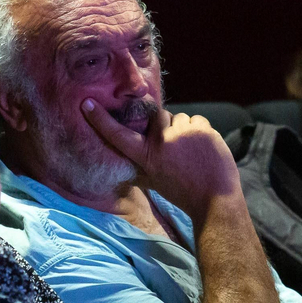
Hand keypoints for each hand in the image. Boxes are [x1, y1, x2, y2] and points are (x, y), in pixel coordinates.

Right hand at [82, 100, 241, 221]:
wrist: (214, 198)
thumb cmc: (182, 192)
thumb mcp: (153, 183)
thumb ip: (138, 170)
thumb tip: (122, 168)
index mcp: (145, 157)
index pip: (118, 135)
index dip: (101, 120)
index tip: (87, 104)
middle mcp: (160, 142)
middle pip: (157, 116)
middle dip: (164, 125)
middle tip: (174, 145)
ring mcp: (181, 133)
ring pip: (179, 117)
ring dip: (183, 129)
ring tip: (190, 150)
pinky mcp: (201, 129)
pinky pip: (196, 120)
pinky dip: (199, 130)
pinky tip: (202, 148)